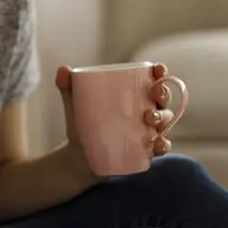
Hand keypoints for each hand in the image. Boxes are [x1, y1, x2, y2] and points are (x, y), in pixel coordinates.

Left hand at [55, 63, 175, 176]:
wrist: (77, 157)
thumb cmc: (81, 125)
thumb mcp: (74, 105)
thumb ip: (68, 87)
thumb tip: (63, 69)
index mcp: (132, 95)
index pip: (151, 80)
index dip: (160, 72)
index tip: (158, 69)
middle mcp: (144, 111)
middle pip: (162, 99)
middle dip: (163, 93)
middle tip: (154, 94)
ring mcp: (147, 131)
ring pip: (165, 121)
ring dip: (163, 117)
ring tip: (150, 118)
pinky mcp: (145, 150)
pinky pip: (161, 147)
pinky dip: (163, 145)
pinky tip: (157, 144)